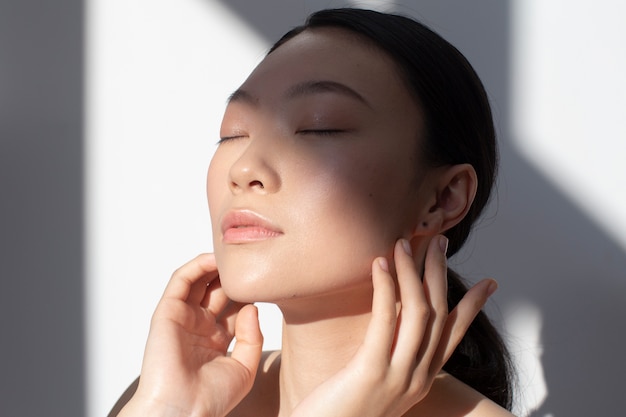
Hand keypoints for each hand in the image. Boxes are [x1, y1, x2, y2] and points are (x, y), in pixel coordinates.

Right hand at [119, 254, 262, 416]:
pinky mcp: (167, 312)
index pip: (234, 307)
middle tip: (251, 264)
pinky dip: (196, 266)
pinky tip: (215, 261)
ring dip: (215, 266)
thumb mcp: (245, 367)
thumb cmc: (212, 397)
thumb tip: (252, 307)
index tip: (267, 283)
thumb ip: (253, 336)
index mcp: (216, 340)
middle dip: (234, 277)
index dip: (249, 293)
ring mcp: (183, 318)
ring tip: (234, 257)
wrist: (184, 409)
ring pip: (199, 281)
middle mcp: (199, 327)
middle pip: (218, 291)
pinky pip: (180, 281)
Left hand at [291, 236, 496, 416]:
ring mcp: (397, 377)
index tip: (490, 283)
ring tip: (404, 243)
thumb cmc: (341, 411)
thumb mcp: (375, 383)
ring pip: (418, 313)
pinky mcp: (371, 373)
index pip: (453, 336)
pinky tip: (380, 265)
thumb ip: (388, 356)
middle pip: (439, 315)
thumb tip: (389, 322)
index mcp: (420, 380)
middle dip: (440, 274)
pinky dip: (386, 289)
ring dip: (413, 273)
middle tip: (439, 242)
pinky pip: (385, 322)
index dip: (472, 307)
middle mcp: (416, 378)